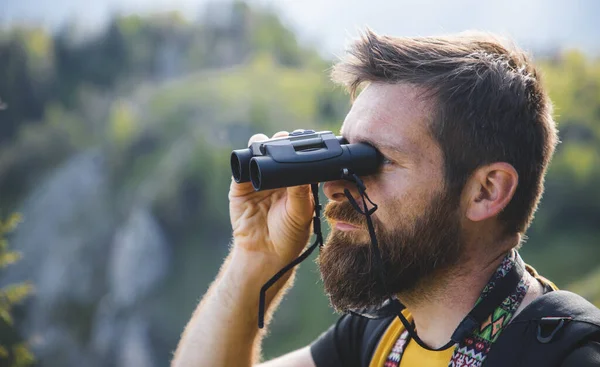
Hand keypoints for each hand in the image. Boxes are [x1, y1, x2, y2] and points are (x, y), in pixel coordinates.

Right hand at [229, 131, 314, 267]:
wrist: (264, 252)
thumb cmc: (289, 235)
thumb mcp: (301, 212)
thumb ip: (301, 191)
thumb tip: (303, 167)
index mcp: (296, 180)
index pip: (297, 156)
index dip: (299, 146)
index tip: (302, 139)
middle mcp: (278, 176)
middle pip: (277, 148)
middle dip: (280, 140)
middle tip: (283, 139)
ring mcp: (258, 178)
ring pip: (258, 152)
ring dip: (261, 144)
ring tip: (265, 146)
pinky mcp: (240, 185)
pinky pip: (241, 167)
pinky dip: (244, 160)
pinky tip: (250, 161)